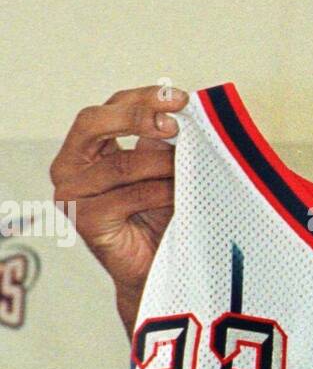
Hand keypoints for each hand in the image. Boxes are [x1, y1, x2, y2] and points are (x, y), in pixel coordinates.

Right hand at [50, 84, 187, 334]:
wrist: (157, 270)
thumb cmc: (159, 219)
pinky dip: (159, 191)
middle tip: (176, 120)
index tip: (179, 98)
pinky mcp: (85, 220)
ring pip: (120, 163)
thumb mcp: (160, 170)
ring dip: (161, 163)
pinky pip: (128, 195)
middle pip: (94, 123)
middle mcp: (70, 167)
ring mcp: (72, 194)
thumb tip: (180, 108)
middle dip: (138, 115)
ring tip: (187, 169)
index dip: (142, 98)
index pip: (108, 109)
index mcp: (85, 148)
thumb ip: (160, 141)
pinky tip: (179, 194)